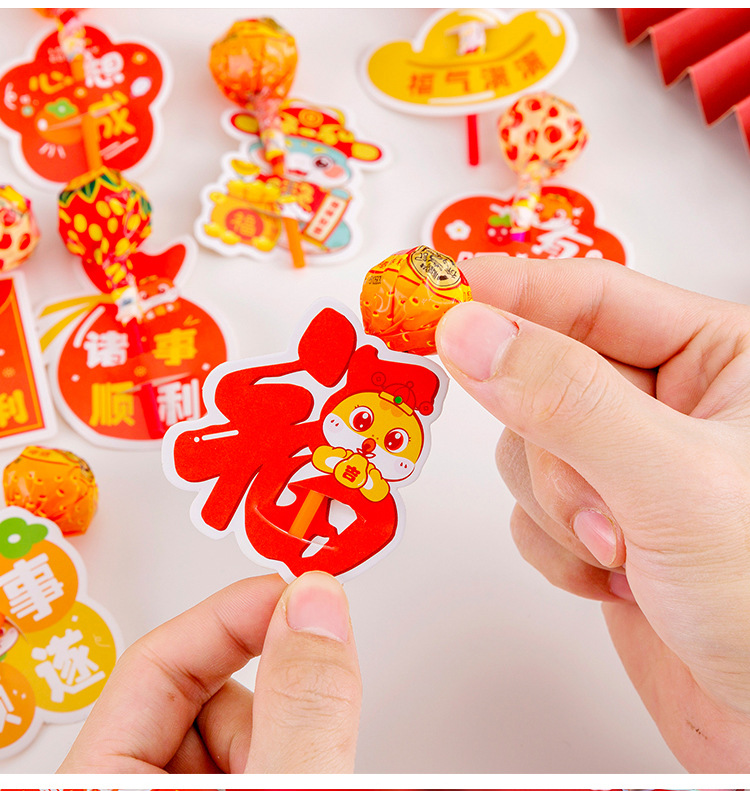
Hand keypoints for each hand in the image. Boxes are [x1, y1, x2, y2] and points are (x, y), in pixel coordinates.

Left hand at [59, 572, 360, 772]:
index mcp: (101, 787)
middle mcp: (131, 789)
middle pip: (204, 693)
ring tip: (316, 769)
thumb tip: (316, 605)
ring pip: (242, 728)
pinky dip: (297, 753)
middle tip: (322, 680)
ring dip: (292, 731)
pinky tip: (313, 773)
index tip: (298, 593)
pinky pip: (260, 756)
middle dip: (273, 690)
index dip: (233, 613)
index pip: (155, 661)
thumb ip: (298, 707)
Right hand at [436, 255, 749, 771]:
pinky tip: (613, 574)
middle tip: (596, 496)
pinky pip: (528, 507)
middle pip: (546, 376)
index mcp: (721, 359)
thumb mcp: (675, 483)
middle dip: (557, 449)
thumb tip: (473, 334)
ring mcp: (630, 465)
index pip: (594, 295)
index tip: (443, 288)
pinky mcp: (601, 519)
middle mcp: (671, 405)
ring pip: (528, 446)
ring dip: (558, 506)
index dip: (514, 292)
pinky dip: (554, 546)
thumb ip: (567, 400)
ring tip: (622, 548)